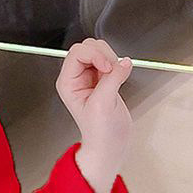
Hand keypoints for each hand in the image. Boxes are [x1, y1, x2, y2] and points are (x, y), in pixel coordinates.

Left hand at [55, 38, 133, 165]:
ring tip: (116, 76)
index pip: (77, 53)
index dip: (94, 55)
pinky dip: (117, 64)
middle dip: (103, 55)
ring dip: (111, 59)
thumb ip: (112, 79)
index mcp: (68, 82)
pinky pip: (110, 61)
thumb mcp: (103, 104)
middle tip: (112, 71)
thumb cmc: (100, 131)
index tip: (107, 68)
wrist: (110, 143)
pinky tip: (119, 77)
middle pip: (87, 48)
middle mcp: (76, 77)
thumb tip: (124, 62)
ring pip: (99, 51)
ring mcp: (89, 77)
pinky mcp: (103, 79)